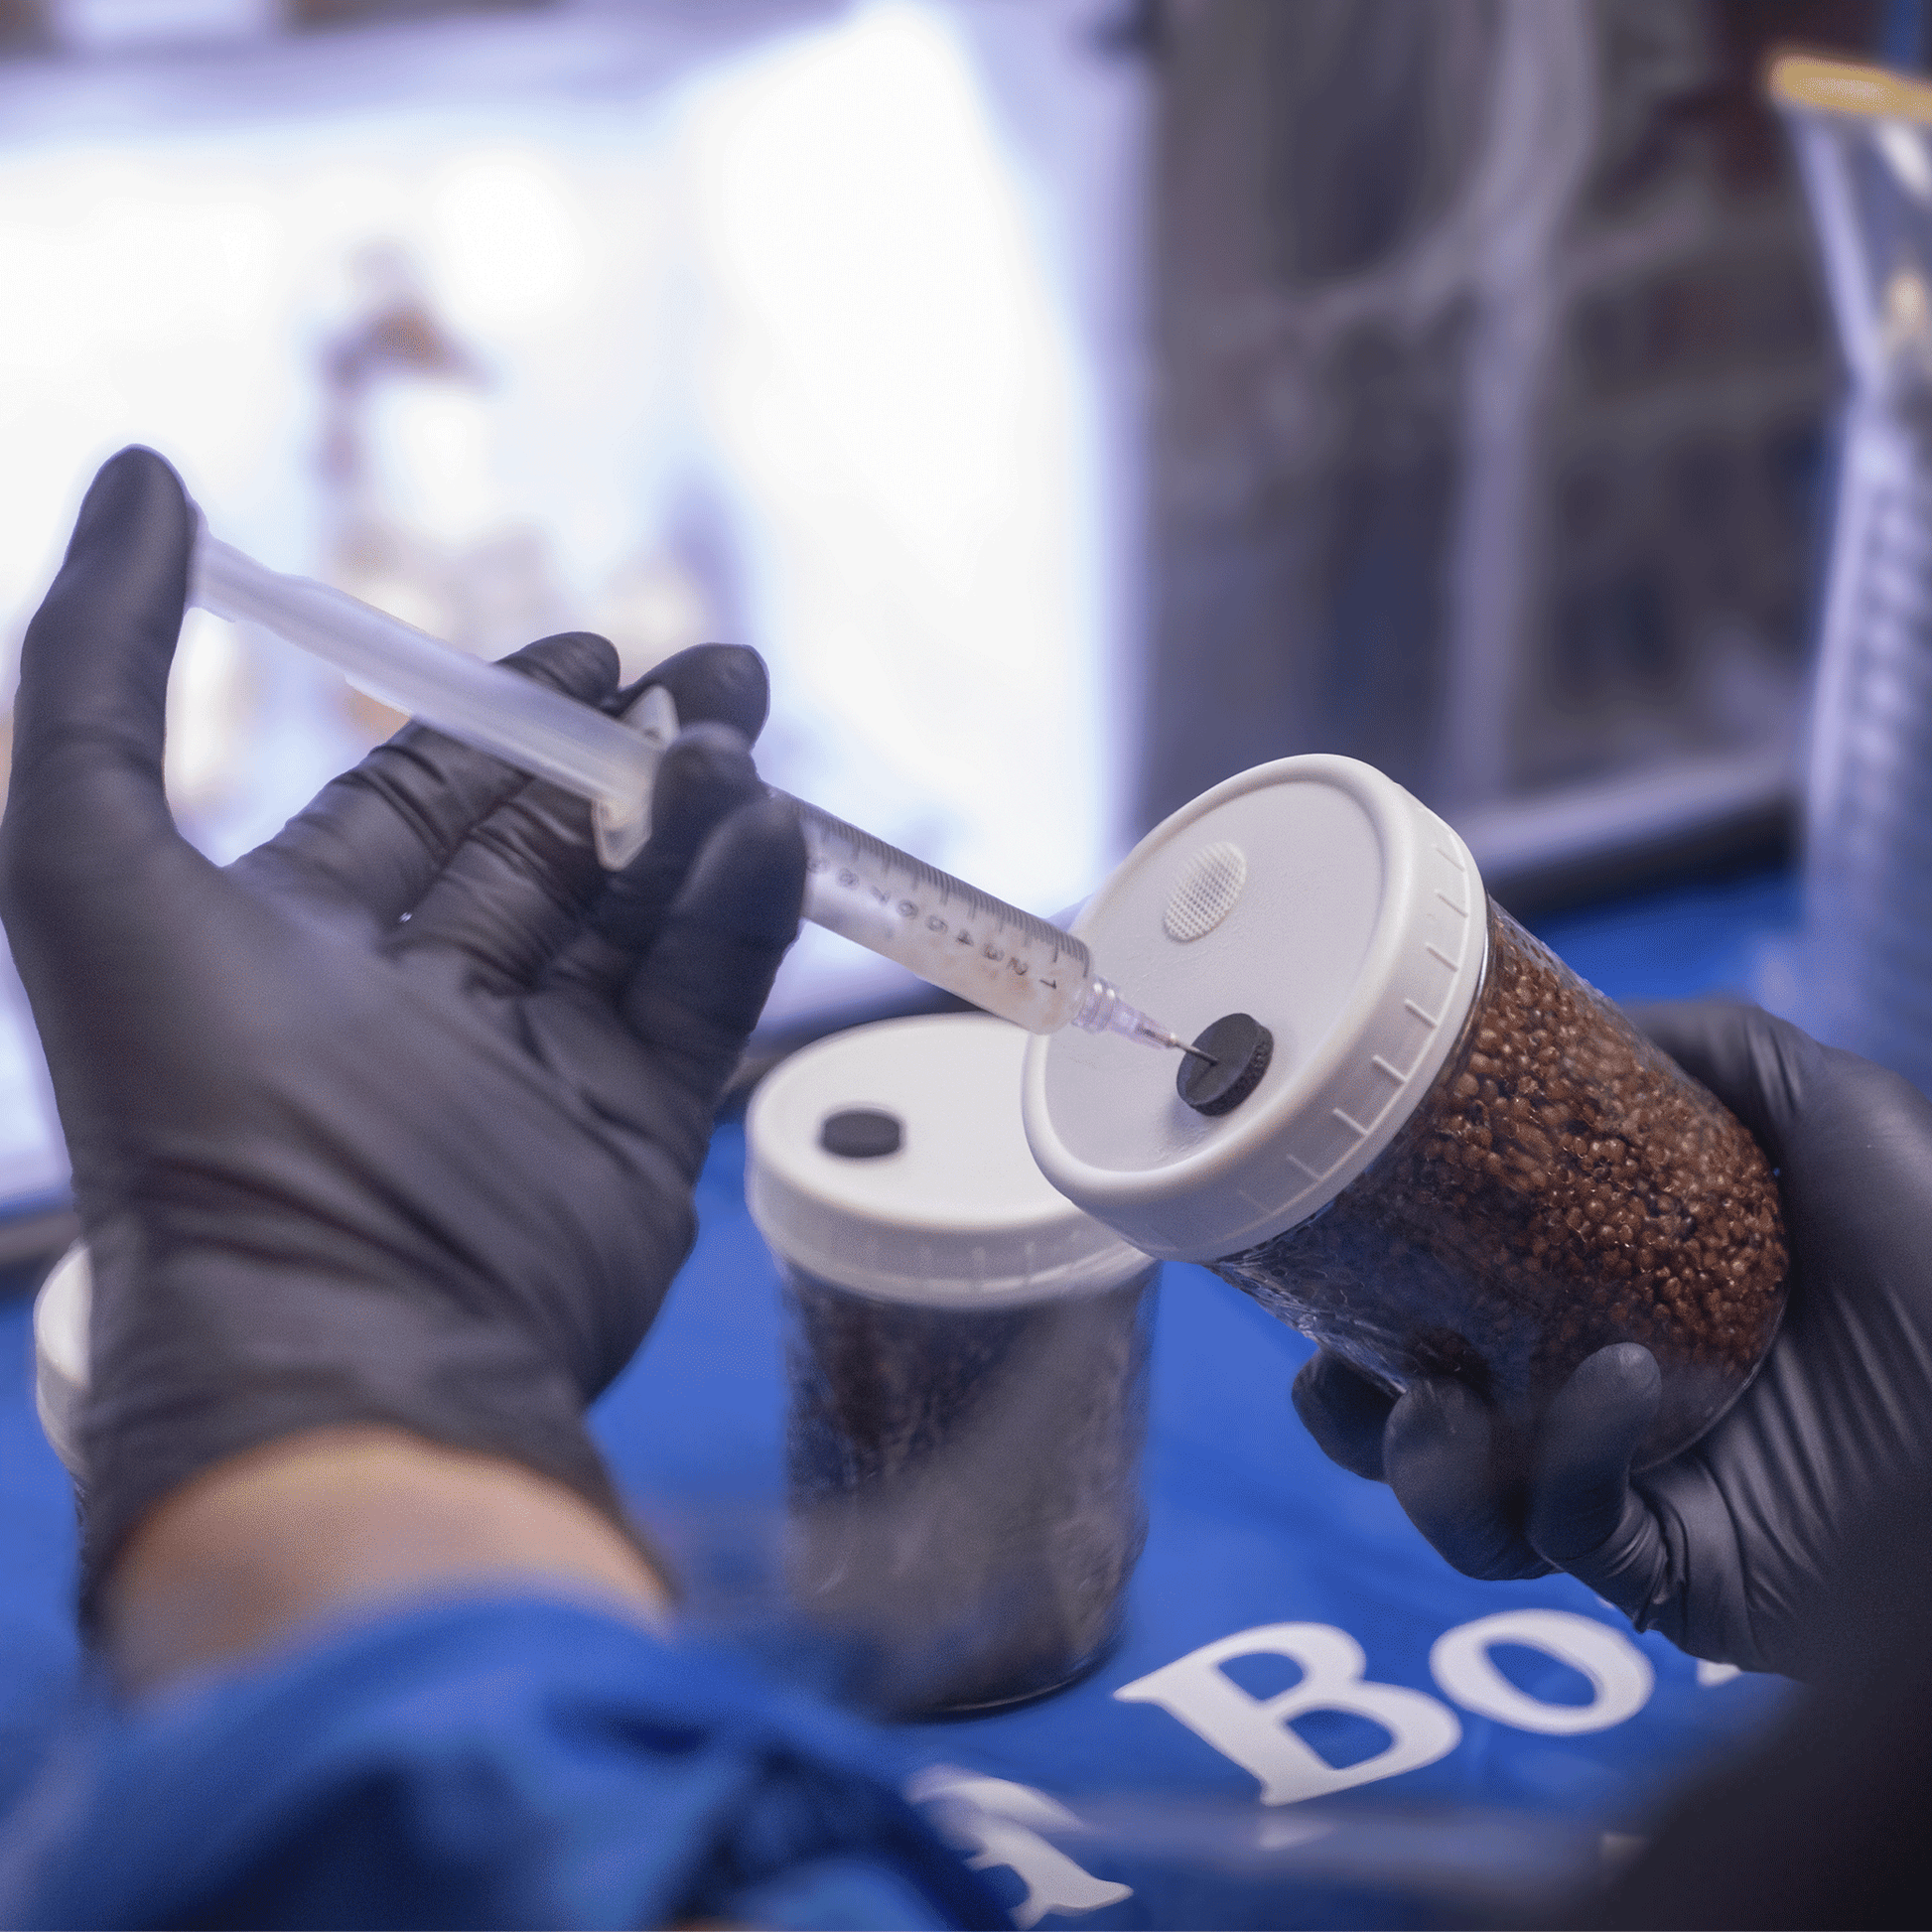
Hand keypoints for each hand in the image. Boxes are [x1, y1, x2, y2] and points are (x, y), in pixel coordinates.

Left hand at [0, 448, 804, 1617]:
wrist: (334, 1333)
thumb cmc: (194, 1104)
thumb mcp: (87, 852)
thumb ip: (101, 662)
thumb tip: (145, 473)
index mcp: (300, 951)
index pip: (422, 805)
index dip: (499, 716)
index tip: (588, 646)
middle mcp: (421, 1011)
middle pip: (549, 846)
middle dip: (629, 749)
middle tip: (719, 671)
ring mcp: (535, 1078)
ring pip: (637, 916)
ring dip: (695, 821)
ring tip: (737, 743)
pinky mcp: (632, 1140)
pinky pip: (697, 1000)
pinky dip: (739, 915)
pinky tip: (766, 833)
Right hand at [1291, 998, 1931, 1675]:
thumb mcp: (1826, 1108)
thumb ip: (1705, 1050)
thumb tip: (1572, 1015)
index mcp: (1611, 1302)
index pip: (1454, 1306)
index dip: (1368, 1287)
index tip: (1324, 1238)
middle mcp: (1603, 1405)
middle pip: (1422, 1424)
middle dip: (1347, 1405)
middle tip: (1336, 1364)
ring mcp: (1632, 1497)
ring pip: (1462, 1511)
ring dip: (1415, 1460)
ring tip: (1430, 1397)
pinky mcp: (1669, 1579)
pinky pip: (1565, 1535)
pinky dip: (1563, 1460)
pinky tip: (1616, 1387)